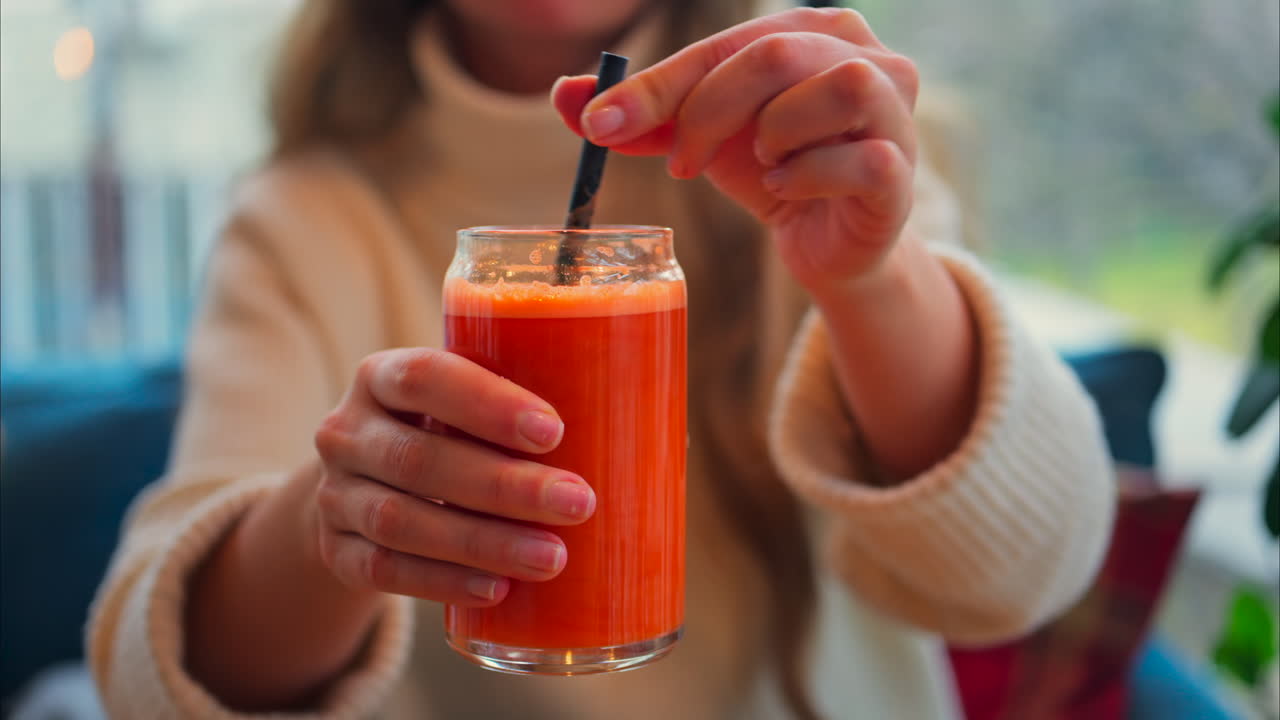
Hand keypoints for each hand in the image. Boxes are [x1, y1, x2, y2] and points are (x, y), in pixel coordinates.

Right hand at [312, 348, 595, 606]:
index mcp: (383, 376)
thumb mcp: (468, 407)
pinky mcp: (335, 552)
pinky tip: (496, 589)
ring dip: (482, 542)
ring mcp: (335, 496)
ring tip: (552, 558)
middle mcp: (347, 431)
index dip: (487, 403)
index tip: (554, 431)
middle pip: (420, 458)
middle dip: (505, 486)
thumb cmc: (448, 434)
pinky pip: (384, 571)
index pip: (426, 377)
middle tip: (579, 503)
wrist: (363, 486)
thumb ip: (529, 408)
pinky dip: (442, 581)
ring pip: (402, 522)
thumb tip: (655, 431)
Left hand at [552, 7, 918, 296]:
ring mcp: (896, 114)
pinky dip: (809, 176)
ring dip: (775, 132)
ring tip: (760, 163)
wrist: (826, 242)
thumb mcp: (700, 137)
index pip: (726, 43)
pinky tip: (786, 189)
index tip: (598, 123)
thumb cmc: (772, 170)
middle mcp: (868, 56)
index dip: (657, 84)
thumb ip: (643, 117)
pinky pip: (860, 159)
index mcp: (815, 30)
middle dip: (708, 110)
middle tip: (682, 163)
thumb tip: (565, 97)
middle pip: (777, 54)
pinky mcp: (899, 172)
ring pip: (837, 88)